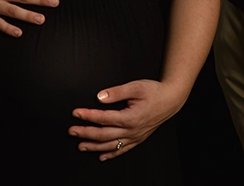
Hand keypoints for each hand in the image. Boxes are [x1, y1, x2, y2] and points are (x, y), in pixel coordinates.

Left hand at [68, 80, 184, 160]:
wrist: (171, 100)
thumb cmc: (155, 92)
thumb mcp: (135, 87)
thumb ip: (116, 92)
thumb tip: (100, 97)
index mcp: (130, 117)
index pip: (103, 118)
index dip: (88, 115)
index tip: (76, 113)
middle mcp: (131, 130)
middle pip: (103, 134)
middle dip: (85, 133)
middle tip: (72, 131)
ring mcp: (135, 137)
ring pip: (111, 145)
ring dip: (94, 146)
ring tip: (81, 146)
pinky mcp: (138, 139)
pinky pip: (122, 150)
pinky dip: (111, 154)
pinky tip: (102, 156)